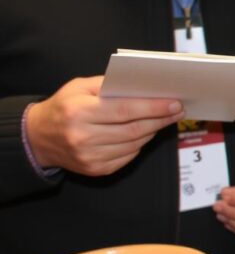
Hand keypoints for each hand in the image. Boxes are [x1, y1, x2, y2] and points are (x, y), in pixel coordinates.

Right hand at [25, 76, 183, 175]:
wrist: (38, 138)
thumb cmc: (63, 107)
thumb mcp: (79, 87)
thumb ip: (110, 85)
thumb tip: (144, 87)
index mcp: (79, 112)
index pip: (124, 110)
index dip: (153, 108)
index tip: (174, 103)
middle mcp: (83, 137)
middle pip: (133, 129)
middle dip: (160, 119)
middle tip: (177, 110)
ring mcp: (90, 156)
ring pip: (134, 144)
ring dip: (153, 131)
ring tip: (165, 119)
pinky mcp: (95, 169)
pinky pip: (128, 156)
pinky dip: (140, 143)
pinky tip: (146, 132)